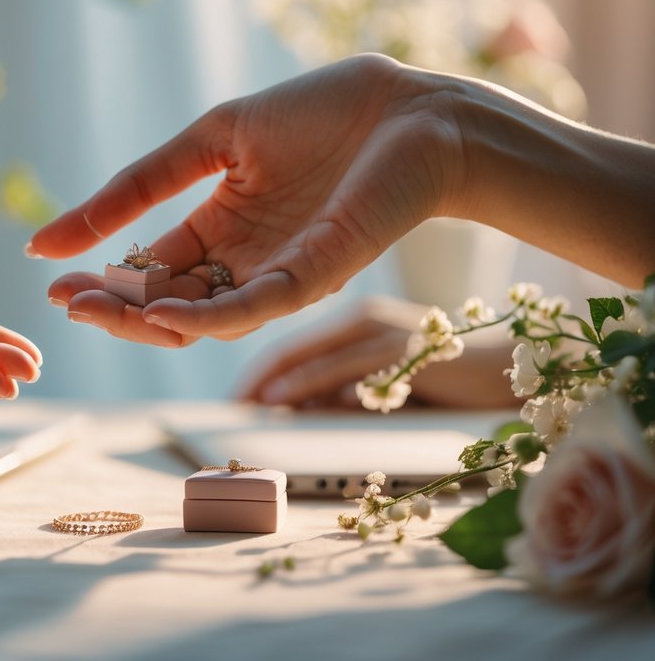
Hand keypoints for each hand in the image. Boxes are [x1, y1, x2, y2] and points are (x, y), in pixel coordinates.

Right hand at [30, 54, 465, 343]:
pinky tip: (164, 313)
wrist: (411, 105)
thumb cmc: (324, 113)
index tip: (51, 275)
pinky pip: (255, 307)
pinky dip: (209, 316)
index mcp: (221, 229)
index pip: (151, 270)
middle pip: (167, 304)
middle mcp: (246, 264)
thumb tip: (50, 235)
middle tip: (64, 303)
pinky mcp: (316, 274)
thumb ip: (140, 184)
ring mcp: (280, 275)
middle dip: (113, 308)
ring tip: (93, 308)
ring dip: (147, 320)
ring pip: (203, 319)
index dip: (103, 279)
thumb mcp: (213, 138)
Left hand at [238, 297, 517, 409]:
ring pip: (316, 358)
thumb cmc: (446, 383)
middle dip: (257, 382)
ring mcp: (383, 334)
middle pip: (293, 350)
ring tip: (249, 407)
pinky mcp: (405, 351)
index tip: (234, 405)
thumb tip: (300, 417)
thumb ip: (346, 398)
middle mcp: (363, 322)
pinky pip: (349, 369)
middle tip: (228, 410)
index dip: (257, 376)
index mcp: (355, 326)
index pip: (293, 350)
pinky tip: (288, 399)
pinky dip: (315, 385)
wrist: (511, 371)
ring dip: (279, 385)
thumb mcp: (386, 392)